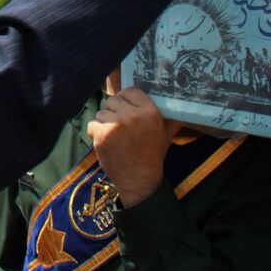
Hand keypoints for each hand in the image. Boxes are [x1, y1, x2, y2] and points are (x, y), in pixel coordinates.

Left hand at [85, 87, 183, 207]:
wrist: (140, 180)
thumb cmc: (153, 154)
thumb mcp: (166, 132)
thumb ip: (171, 116)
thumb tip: (178, 101)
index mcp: (150, 111)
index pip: (130, 91)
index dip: (126, 100)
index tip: (126, 110)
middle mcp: (133, 115)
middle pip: (113, 100)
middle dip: (114, 112)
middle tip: (121, 127)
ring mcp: (116, 125)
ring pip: (101, 113)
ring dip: (104, 124)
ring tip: (115, 137)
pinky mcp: (102, 135)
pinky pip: (92, 125)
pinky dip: (95, 133)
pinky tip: (106, 143)